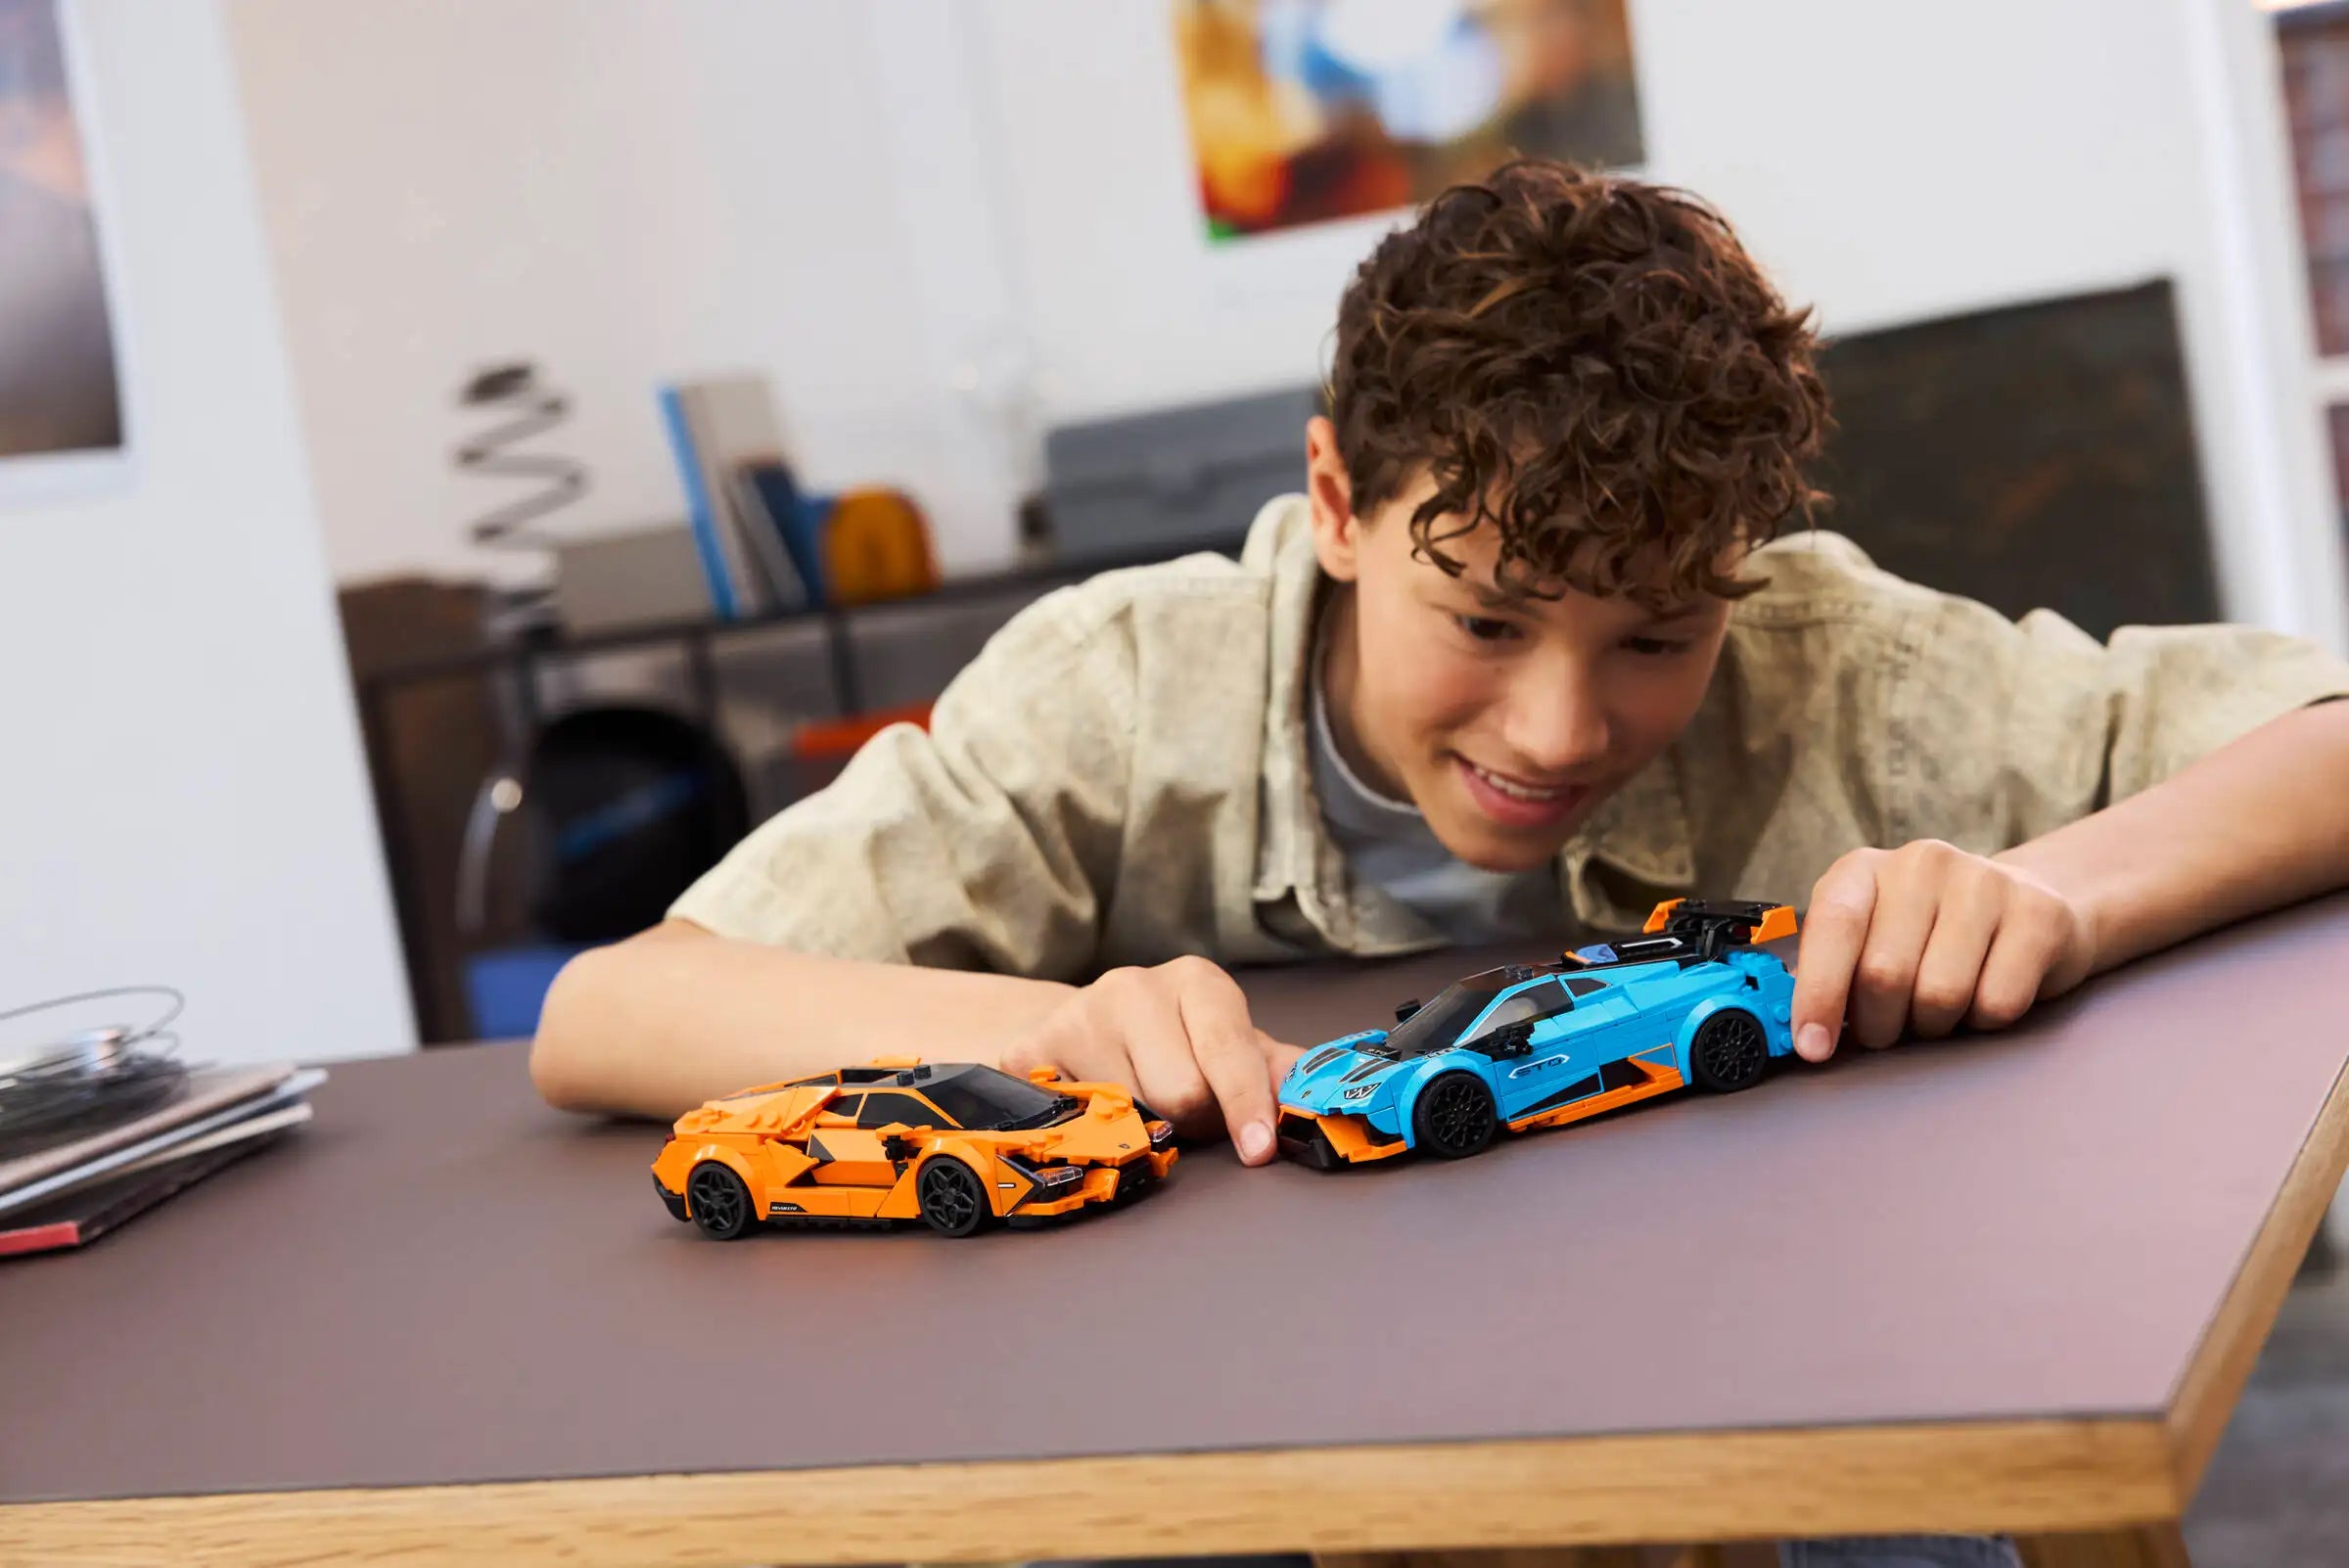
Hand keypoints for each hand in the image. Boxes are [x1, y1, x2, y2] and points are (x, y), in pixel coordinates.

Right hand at [999, 956, 1305, 1164]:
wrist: (1091, 1023)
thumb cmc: (1178, 1042)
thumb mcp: (1234, 1047)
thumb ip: (1279, 1071)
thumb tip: (1323, 1092)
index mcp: (1197, 981)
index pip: (1226, 1050)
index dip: (1245, 1104)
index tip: (1258, 1148)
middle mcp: (1134, 986)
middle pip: (1179, 1092)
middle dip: (1192, 1120)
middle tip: (1188, 1114)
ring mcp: (1076, 1015)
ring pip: (1127, 1114)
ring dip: (1142, 1127)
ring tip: (1142, 1104)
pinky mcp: (1029, 1050)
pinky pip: (1069, 1119)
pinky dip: (1085, 1128)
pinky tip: (1092, 1106)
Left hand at [1790, 840, 2095, 1060]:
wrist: (2030, 901)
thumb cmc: (1930, 933)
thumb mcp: (1870, 935)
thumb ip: (1832, 970)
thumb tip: (1801, 1031)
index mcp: (1863, 869)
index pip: (1833, 927)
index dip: (1819, 993)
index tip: (1813, 1046)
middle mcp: (1921, 863)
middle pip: (1885, 975)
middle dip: (1881, 1023)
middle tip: (1891, 1027)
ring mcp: (1984, 882)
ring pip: (1941, 995)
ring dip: (1934, 1025)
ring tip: (1939, 1007)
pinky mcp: (2038, 915)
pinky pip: (1998, 1003)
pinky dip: (1985, 1022)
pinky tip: (1986, 994)